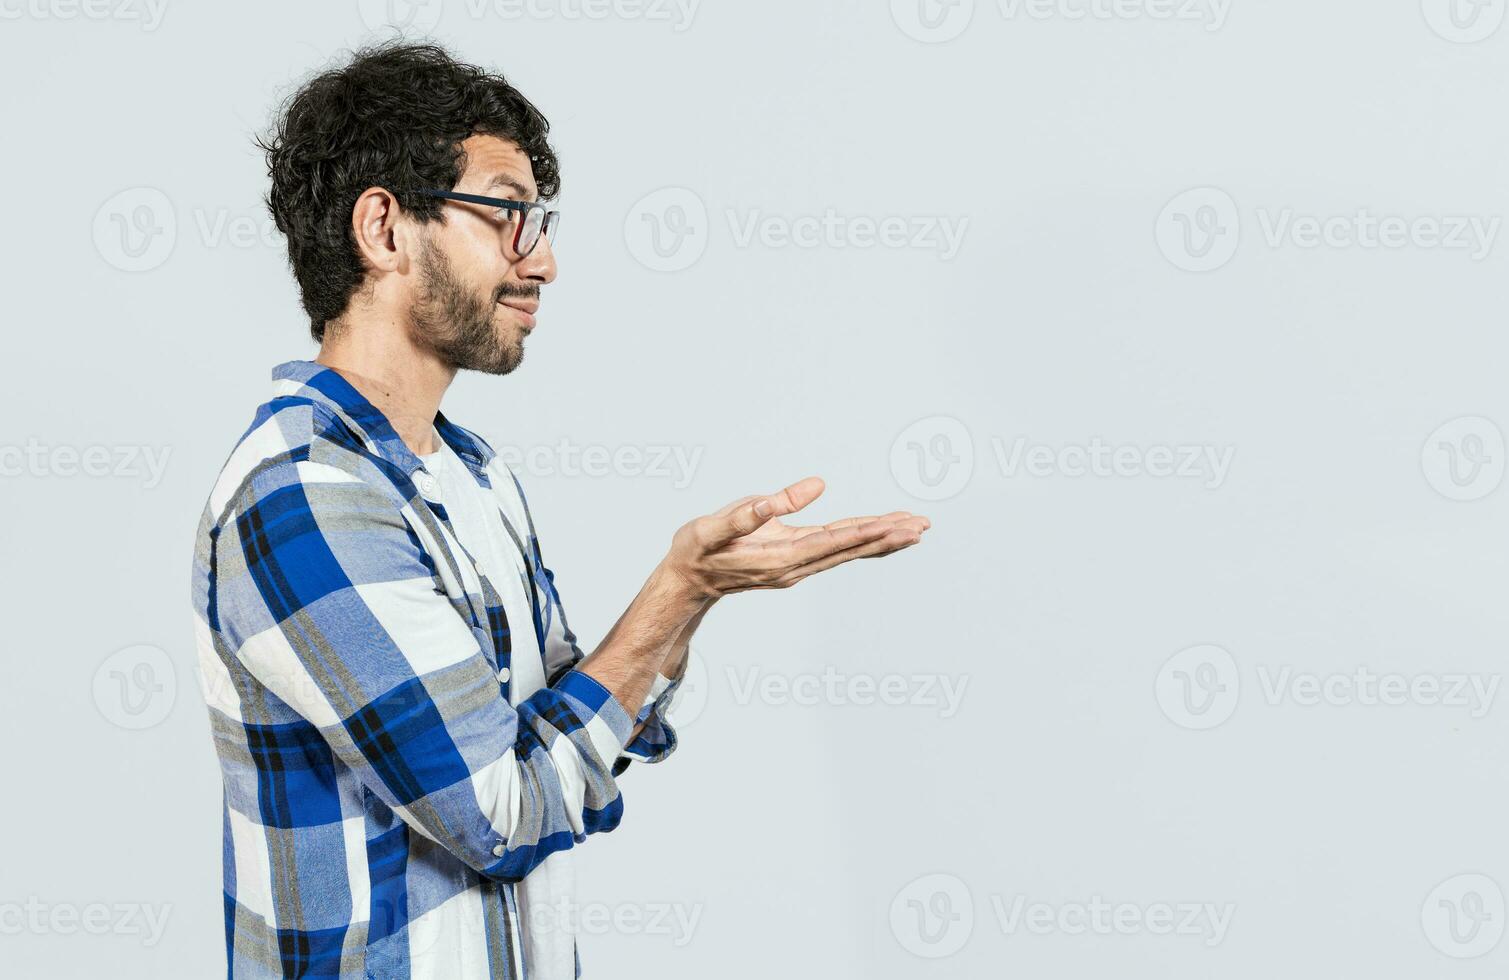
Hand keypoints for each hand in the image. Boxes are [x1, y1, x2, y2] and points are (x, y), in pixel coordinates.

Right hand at [661, 477, 930, 598]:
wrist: (688, 580)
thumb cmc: (698, 549)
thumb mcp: (715, 526)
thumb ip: (755, 510)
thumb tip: (805, 488)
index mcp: (780, 557)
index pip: (835, 542)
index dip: (869, 531)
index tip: (900, 524)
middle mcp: (796, 567)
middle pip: (851, 549)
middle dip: (888, 536)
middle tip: (924, 525)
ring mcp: (798, 567)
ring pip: (849, 551)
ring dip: (882, 540)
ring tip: (915, 529)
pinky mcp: (796, 561)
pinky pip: (838, 551)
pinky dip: (863, 542)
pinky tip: (880, 536)